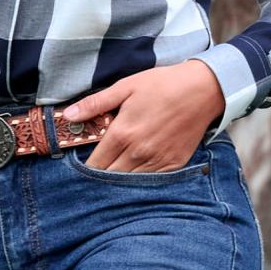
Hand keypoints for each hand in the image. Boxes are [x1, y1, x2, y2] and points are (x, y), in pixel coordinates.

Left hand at [62, 62, 224, 171]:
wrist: (202, 89)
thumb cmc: (162, 85)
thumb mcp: (125, 87)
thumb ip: (94, 104)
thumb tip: (68, 116)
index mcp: (122, 133)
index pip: (94, 164)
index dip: (85, 168)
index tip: (80, 166)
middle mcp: (138, 152)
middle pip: (109, 177)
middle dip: (99, 176)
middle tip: (96, 170)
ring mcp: (157, 160)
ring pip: (129, 183)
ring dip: (119, 180)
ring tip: (114, 172)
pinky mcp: (174, 164)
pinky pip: (151, 182)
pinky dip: (141, 180)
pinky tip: (136, 172)